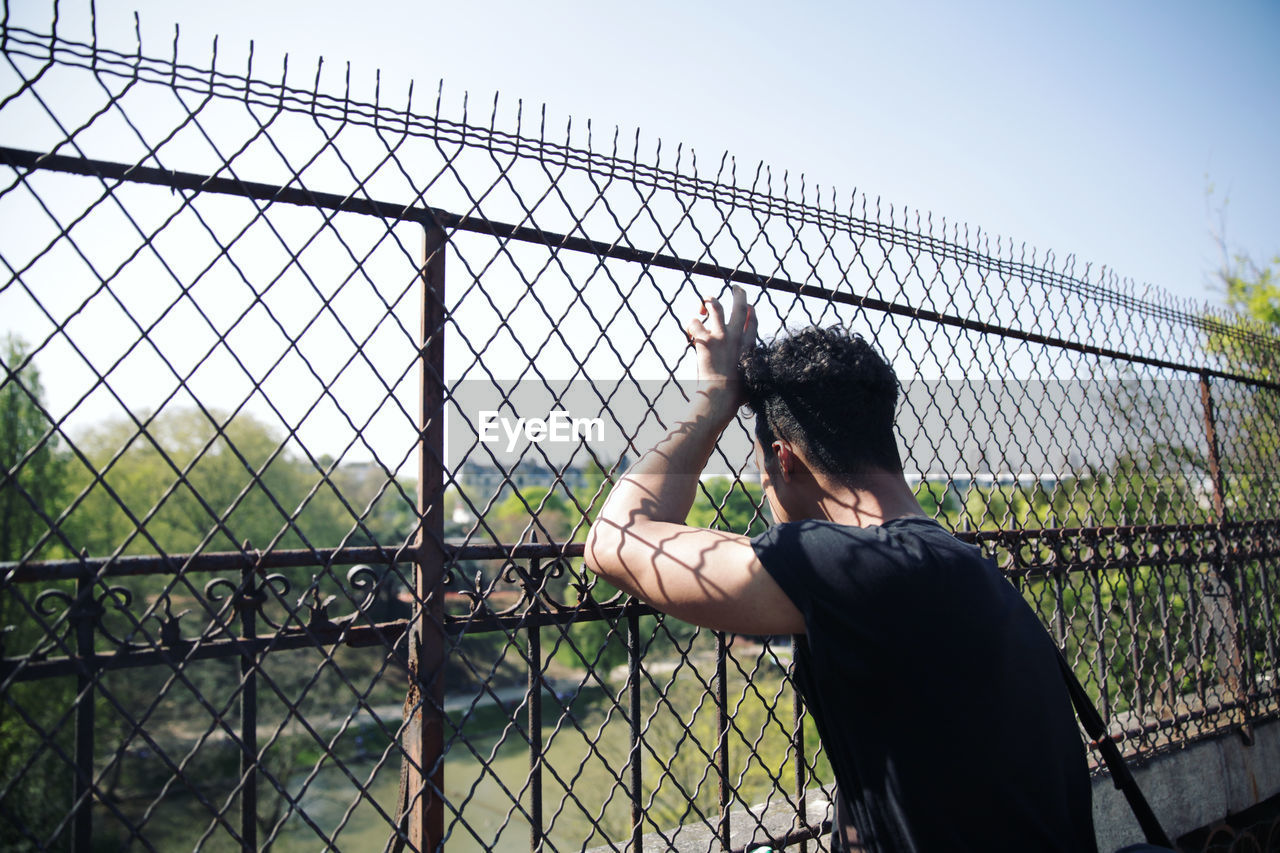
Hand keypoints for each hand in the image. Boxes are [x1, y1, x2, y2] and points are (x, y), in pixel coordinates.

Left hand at [685, 285, 757, 414]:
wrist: (723, 395)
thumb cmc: (737, 393)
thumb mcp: (753, 377)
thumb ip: (751, 368)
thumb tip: (751, 378)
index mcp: (750, 344)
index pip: (753, 320)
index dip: (751, 311)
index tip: (748, 308)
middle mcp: (737, 335)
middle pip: (740, 305)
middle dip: (738, 293)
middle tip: (736, 288)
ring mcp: (721, 335)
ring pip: (716, 306)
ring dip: (709, 300)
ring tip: (704, 303)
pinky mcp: (705, 339)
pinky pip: (695, 322)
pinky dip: (691, 324)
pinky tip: (690, 330)